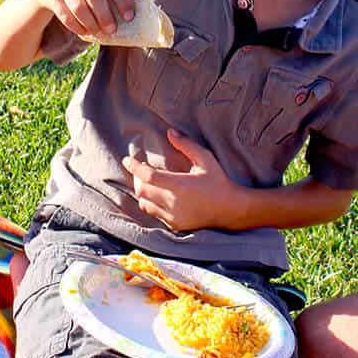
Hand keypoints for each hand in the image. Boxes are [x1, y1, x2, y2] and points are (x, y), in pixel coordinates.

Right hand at [34, 0, 134, 38]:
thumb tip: (138, 15)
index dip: (122, 0)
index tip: (129, 17)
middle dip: (105, 15)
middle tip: (113, 30)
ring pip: (79, 6)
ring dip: (91, 23)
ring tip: (100, 34)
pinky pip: (65, 14)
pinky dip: (76, 26)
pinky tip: (84, 33)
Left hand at [122, 129, 239, 230]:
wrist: (230, 209)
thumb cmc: (218, 181)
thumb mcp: (205, 159)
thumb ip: (186, 145)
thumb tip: (170, 132)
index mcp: (180, 185)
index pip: (148, 176)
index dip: (134, 167)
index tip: (127, 160)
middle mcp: (174, 202)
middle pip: (142, 190)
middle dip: (137, 179)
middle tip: (141, 169)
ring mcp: (173, 216)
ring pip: (145, 203)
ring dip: (143, 192)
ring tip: (148, 182)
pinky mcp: (175, 224)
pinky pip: (154, 213)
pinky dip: (151, 203)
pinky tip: (158, 195)